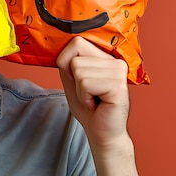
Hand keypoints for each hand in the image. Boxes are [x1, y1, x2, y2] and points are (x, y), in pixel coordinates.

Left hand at [56, 36, 129, 150]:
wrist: (102, 133)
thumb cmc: (88, 108)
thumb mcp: (71, 80)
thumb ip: (67, 61)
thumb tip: (56, 43)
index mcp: (105, 57)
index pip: (76, 42)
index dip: (67, 63)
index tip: (78, 80)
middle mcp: (115, 61)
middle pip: (74, 57)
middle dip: (73, 79)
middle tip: (88, 92)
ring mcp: (119, 72)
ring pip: (78, 71)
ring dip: (80, 91)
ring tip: (93, 99)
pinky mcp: (118, 85)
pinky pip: (85, 83)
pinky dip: (85, 97)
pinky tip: (97, 104)